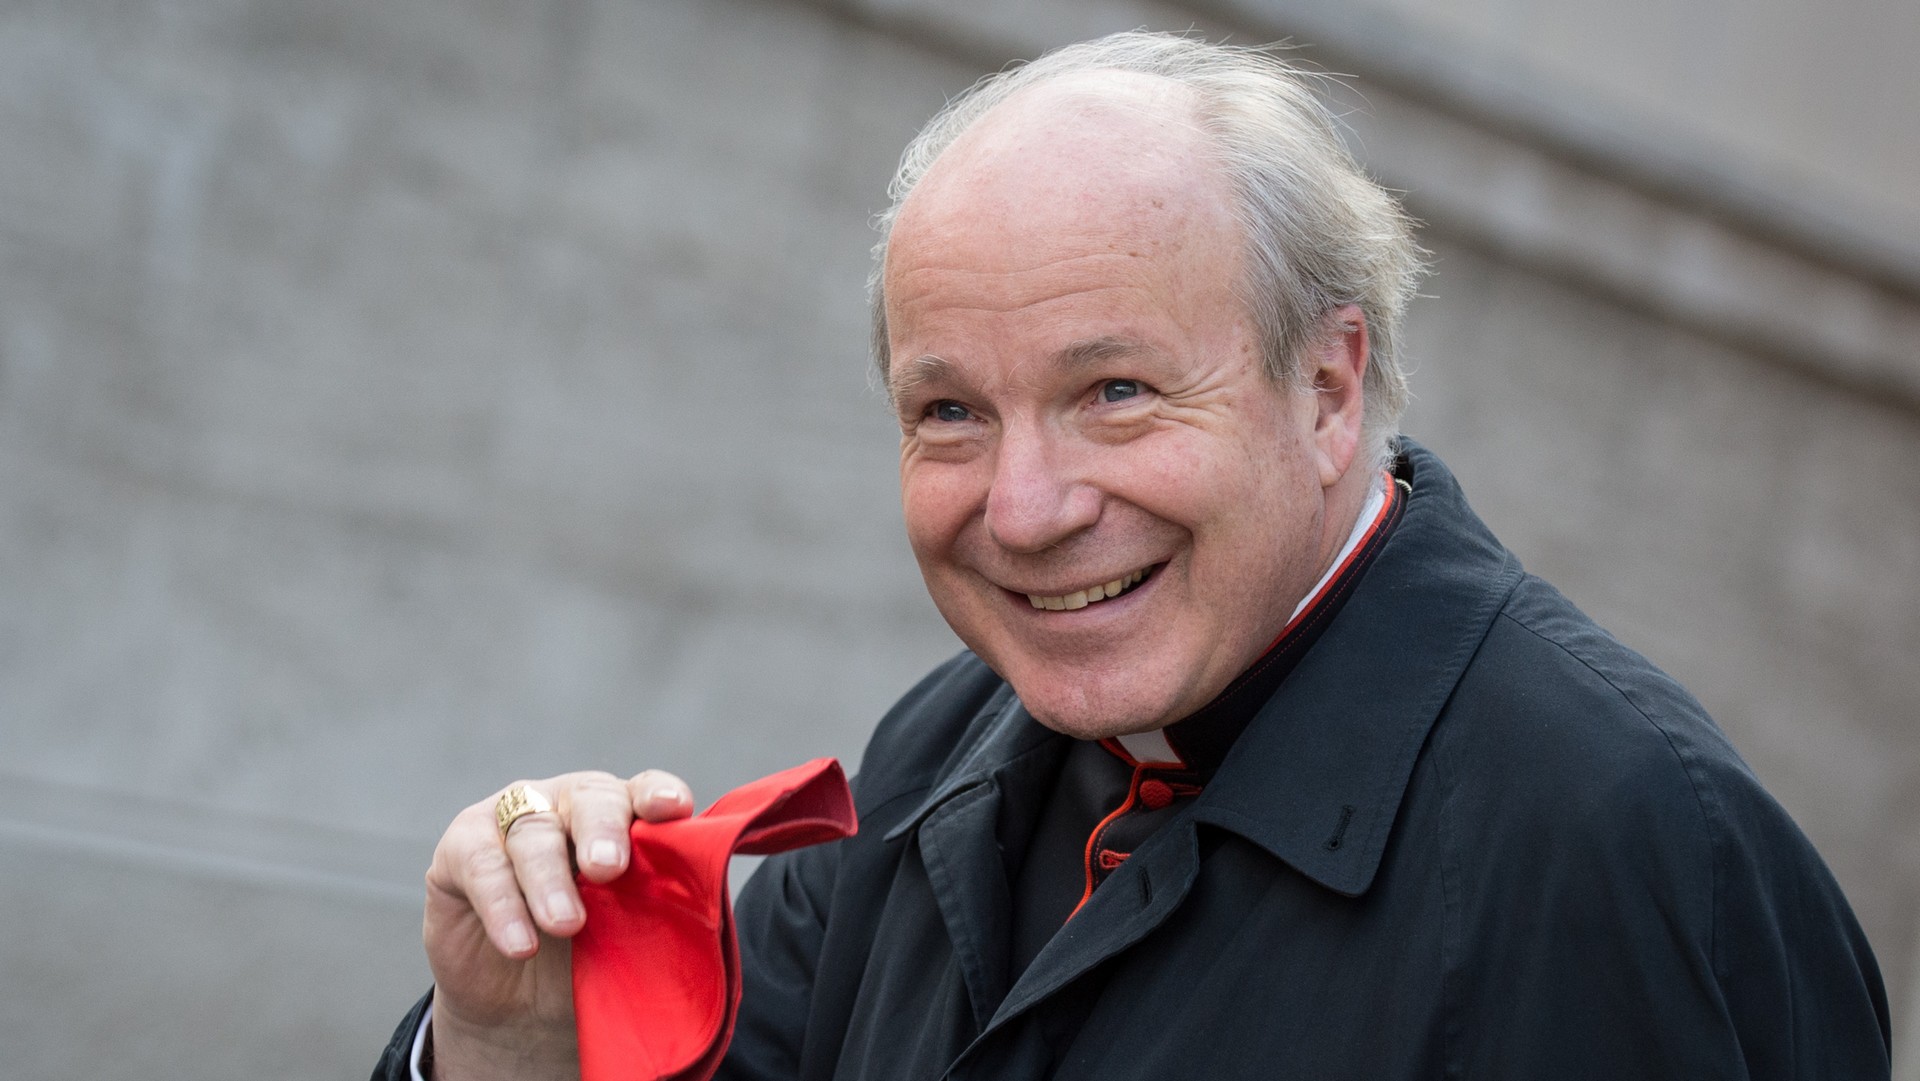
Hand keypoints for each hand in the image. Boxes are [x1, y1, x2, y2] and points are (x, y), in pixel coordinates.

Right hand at [420, 769, 694, 1080]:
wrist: (519, 1006)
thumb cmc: (587, 956)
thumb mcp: (626, 933)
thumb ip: (653, 908)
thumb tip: (698, 910)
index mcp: (620, 815)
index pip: (643, 792)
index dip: (657, 794)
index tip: (674, 809)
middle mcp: (568, 804)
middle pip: (589, 800)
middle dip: (602, 829)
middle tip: (609, 868)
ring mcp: (512, 819)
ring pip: (534, 834)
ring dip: (549, 880)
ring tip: (565, 924)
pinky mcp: (463, 849)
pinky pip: (483, 867)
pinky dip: (503, 906)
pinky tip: (520, 943)